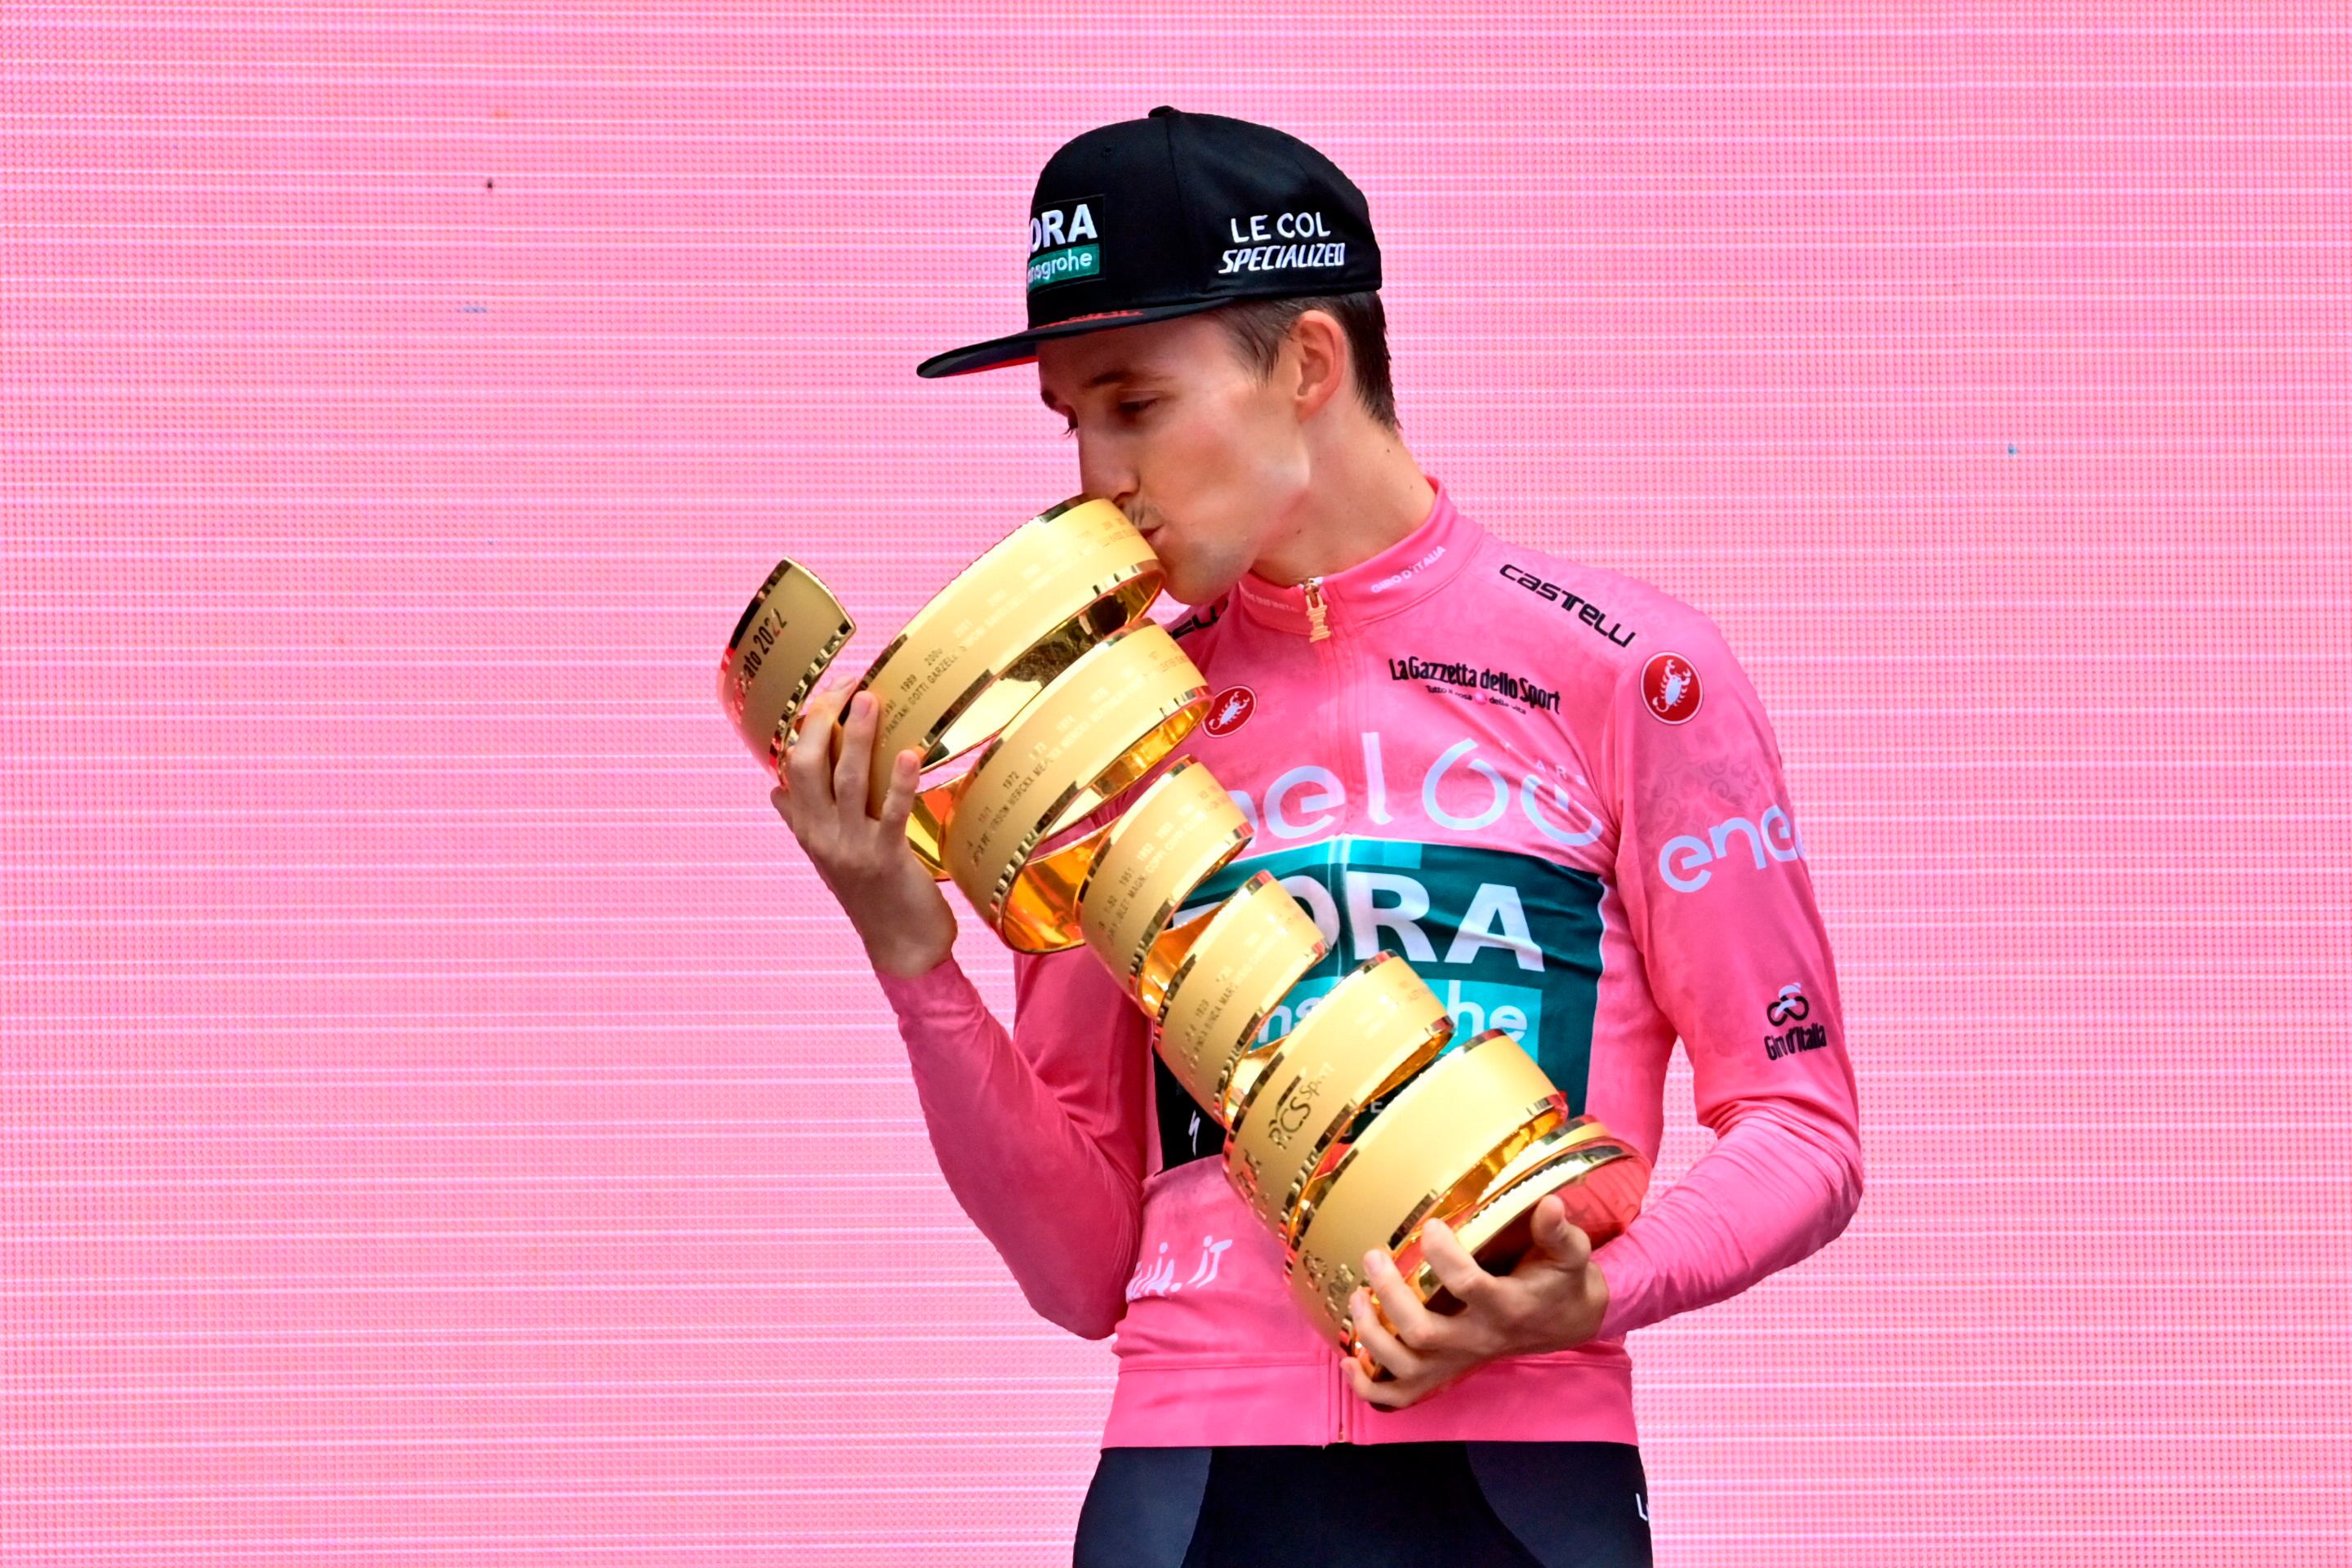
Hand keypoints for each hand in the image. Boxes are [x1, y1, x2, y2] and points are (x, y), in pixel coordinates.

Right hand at [769, 679, 956, 977]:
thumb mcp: (829, 858)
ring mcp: (852, 848)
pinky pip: (891, 813)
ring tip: (871, 699)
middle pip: (808, 766)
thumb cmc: (873, 897)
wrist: (901, 948)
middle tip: (849, 684)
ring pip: (848, 781)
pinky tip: (908, 755)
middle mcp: (822, 835)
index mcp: (807, 829)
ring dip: (858, 737)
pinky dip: (899, 782)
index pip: (792, 767)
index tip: (830, 691)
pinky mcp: (886, 860)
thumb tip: (776, 790)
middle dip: (825, 720)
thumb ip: (803, 822)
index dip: (807, 725)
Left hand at [1344, 1191, 1608, 1409]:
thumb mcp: (1570, 1254)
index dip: (1445, 1255)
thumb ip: (1558, 1232)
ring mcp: (1459, 1361)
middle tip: (1374, 1256)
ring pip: (1406, 1365)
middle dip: (1390, 1295)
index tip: (1430, 1225)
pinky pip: (1402, 1395)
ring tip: (1356, 1296)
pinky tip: (1348, 1359)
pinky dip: (1369, 1386)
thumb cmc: (1560, 1281)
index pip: (1469, 1287)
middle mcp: (1479, 1340)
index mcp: (1508, 1307)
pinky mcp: (1446, 1373)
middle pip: (1424, 1333)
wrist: (1565, 1323)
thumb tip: (1549, 1203)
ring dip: (1371, 1335)